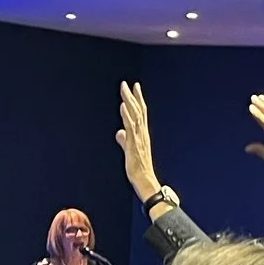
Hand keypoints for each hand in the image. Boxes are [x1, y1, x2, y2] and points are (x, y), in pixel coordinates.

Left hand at [116, 82, 160, 201]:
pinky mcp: (134, 144)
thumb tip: (119, 132)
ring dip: (129, 101)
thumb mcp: (129, 151)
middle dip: (133, 96)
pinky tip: (122, 106)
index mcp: (142, 134)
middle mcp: (142, 133)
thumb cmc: (138, 168)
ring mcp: (139, 138)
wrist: (145, 181)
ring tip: (124, 89)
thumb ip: (124, 140)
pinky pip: (131, 127)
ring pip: (135, 115)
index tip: (135, 87)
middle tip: (128, 83)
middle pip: (139, 110)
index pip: (141, 113)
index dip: (138, 99)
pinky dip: (127, 115)